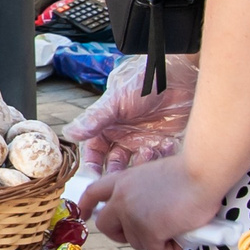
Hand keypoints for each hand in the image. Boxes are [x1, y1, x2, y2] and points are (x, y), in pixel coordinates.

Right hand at [63, 52, 197, 173]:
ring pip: (138, 164)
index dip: (93, 163)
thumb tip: (69, 133)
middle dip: (117, 171)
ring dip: (140, 165)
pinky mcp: (167, 141)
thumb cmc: (145, 80)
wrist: (180, 72)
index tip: (95, 174)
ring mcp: (146, 139)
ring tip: (146, 153)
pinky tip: (165, 145)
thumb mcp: (116, 99)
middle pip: (116, 162)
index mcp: (109, 125)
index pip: (95, 150)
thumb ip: (94, 119)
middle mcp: (125, 134)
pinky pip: (162, 158)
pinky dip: (162, 156)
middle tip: (120, 178)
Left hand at [78, 150, 227, 249]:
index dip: (85, 206)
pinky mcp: (149, 231)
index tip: (84, 216)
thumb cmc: (187, 173)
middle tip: (141, 235)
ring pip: (135, 241)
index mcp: (122, 181)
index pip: (93, 193)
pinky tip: (180, 234)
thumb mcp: (151, 176)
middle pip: (105, 226)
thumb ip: (138, 192)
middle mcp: (121, 198)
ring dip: (153, 240)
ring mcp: (132, 216)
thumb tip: (140, 213)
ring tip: (173, 227)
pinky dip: (169, 247)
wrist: (203, 173)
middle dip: (119, 235)